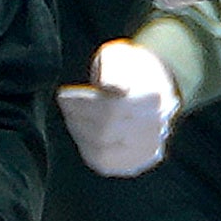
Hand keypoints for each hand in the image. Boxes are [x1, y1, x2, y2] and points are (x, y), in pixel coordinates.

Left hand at [55, 35, 177, 178]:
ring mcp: (149, 146)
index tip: (63, 94)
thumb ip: (113, 69)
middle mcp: (157, 126)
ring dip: (79, 133)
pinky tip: (82, 131)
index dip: (82, 104)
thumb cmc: (125, 68)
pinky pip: (106, 164)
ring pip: (103, 151)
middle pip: (105, 132)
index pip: (112, 109)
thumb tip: (112, 86)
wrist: (149, 86)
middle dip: (77, 118)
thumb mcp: (118, 57)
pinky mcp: (138, 161)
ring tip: (72, 115)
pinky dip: (87, 149)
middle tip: (65, 104)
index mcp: (153, 97)